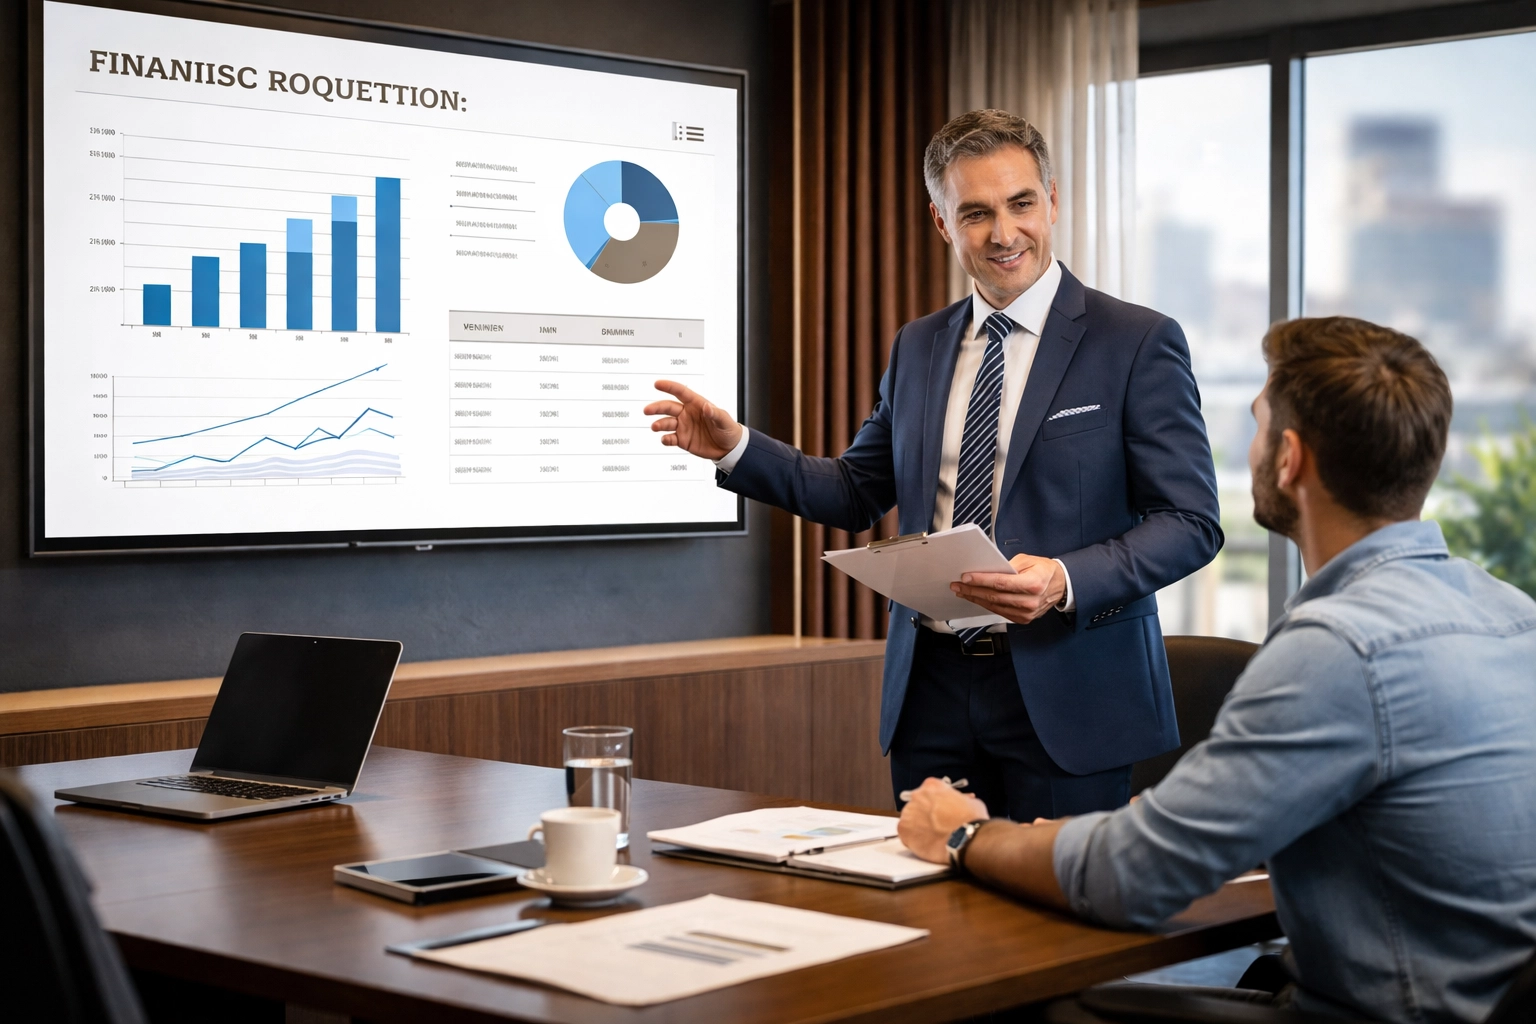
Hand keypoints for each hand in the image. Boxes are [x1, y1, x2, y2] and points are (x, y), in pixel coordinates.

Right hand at [644, 381, 742, 460]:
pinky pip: (670, 438)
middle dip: (657, 407)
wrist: (729, 449)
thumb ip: (715, 414)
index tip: (657, 384)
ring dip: (659, 424)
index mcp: (696, 404)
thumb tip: (707, 407)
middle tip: (647, 410)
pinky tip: (665, 440)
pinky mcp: (682, 440)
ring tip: (655, 427)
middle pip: (668, 407)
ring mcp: (683, 427)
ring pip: (666, 422)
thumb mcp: (725, 421)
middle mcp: (687, 414)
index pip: (681, 392)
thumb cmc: (728, 430)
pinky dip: (665, 439)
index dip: (669, 387)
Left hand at [897, 777, 989, 863]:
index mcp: (932, 785)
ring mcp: (909, 813)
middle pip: (917, 805)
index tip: (939, 811)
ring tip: (932, 838)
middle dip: (925, 815)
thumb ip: (957, 800)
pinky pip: (906, 835)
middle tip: (936, 826)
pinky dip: (914, 840)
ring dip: (918, 827)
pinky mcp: (904, 830)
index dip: (935, 803)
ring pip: (910, 820)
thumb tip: (959, 806)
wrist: (966, 837)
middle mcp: (917, 796)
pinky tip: (927, 844)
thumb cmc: (970, 820)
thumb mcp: (968, 801)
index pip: (928, 792)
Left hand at [949, 553, 1065, 624]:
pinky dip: (986, 605)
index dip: (981, 580)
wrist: (1061, 586)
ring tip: (962, 592)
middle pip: (995, 596)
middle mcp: (1030, 601)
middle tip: (958, 585)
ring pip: (995, 606)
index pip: (1001, 582)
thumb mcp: (1029, 560)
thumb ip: (1008, 565)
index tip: (966, 577)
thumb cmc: (1045, 571)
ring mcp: (1027, 613)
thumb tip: (988, 570)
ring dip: (976, 599)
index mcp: (1033, 584)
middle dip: (973, 590)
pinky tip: (976, 599)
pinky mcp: (1023, 619)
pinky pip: (1000, 612)